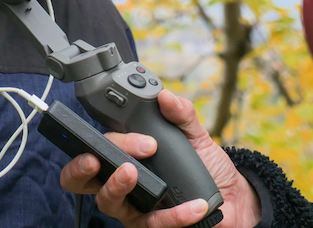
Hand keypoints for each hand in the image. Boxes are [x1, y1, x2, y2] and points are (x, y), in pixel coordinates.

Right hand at [59, 89, 262, 227]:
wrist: (234, 195)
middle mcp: (123, 182)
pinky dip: (174, 215)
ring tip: (132, 173)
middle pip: (82, 178)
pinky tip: (195, 206)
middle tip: (95, 158)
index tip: (142, 140)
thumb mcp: (196, 135)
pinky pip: (153, 222)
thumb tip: (165, 96)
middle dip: (79, 167)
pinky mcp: (152, 225)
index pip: (102, 145)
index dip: (108, 141)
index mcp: (128, 155)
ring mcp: (134, 207)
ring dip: (116, 187)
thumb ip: (181, 114)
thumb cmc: (206, 165)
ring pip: (107, 202)